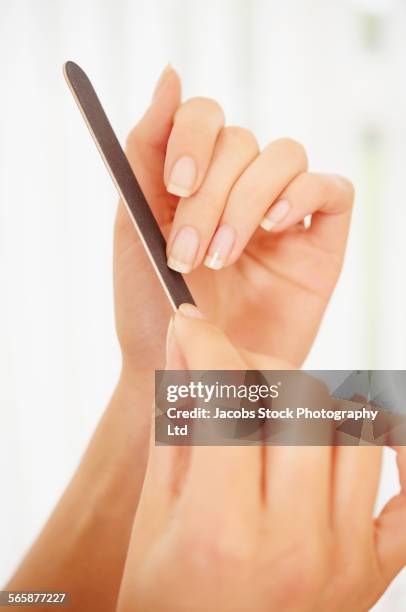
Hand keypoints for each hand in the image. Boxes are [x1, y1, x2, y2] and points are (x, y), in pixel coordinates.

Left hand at [114, 66, 353, 371]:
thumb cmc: (150, 305)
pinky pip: (330, 189)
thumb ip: (146, 148)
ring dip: (248, 201)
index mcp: (191, 178)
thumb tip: (170, 73)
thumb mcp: (133, 223)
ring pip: (283, 156)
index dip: (192, 135)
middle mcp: (236, 187)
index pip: (204, 116)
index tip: (177, 183)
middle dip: (211, 197)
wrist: (181, 372)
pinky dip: (302, 195)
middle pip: (241, 142)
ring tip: (223, 256)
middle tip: (189, 254)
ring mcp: (280, 212)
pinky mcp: (318, 241)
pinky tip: (272, 228)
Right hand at [117, 305, 405, 611]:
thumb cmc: (166, 601)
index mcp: (222, 530)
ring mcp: (345, 558)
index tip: (193, 324)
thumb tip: (187, 349)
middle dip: (258, 367)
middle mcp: (295, 543)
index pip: (228, 399)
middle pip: (300, 401)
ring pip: (355, 430)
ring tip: (275, 412)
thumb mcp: (156, 512)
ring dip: (312, 403)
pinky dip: (400, 451)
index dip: (207, 346)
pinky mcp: (374, 571)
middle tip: (231, 371)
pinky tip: (372, 431)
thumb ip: (177, 423)